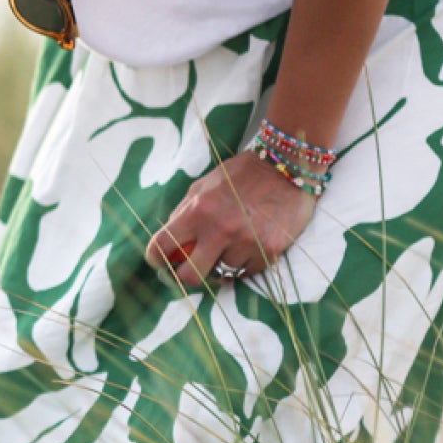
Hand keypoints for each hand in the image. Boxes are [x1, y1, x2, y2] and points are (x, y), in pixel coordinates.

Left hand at [145, 151, 315, 287]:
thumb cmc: (240, 175)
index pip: (162, 245)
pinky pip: (248, 271)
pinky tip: (251, 244)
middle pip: (191, 276)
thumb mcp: (203, 186)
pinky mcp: (271, 250)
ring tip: (232, 243)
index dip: (155, 259)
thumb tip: (169, 242)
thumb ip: (184, 212)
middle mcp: (220, 229)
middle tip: (192, 268)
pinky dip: (245, 263)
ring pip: (223, 273)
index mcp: (198, 211)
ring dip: (223, 263)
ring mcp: (247, 242)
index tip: (159, 262)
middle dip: (187, 275)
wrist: (287, 167)